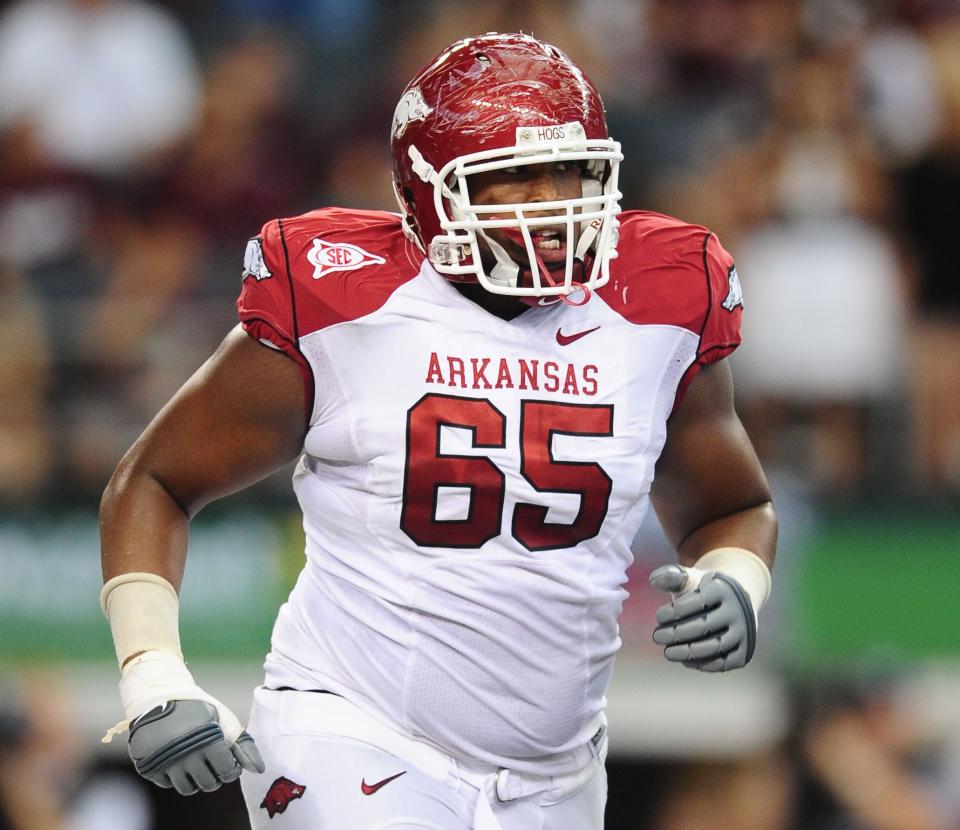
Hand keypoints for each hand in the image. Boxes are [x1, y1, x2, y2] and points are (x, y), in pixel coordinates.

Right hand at [114, 650, 263, 794]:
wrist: (162, 697)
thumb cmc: (200, 710)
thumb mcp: (226, 722)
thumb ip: (244, 747)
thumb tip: (259, 771)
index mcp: (208, 742)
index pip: (226, 772)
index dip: (231, 769)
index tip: (229, 761)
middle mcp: (185, 756)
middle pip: (208, 784)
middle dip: (215, 775)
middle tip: (213, 761)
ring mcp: (165, 763)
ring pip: (187, 789)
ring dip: (196, 779)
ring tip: (198, 762)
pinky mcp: (149, 766)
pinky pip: (167, 784)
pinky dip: (175, 776)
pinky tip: (179, 759)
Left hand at [649, 563, 756, 671]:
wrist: (734, 604)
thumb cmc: (704, 591)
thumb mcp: (691, 579)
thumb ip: (672, 577)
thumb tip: (654, 579)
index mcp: (723, 589)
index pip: (698, 601)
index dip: (675, 611)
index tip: (658, 616)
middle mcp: (737, 611)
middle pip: (705, 625)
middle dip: (676, 633)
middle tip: (657, 637)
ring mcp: (743, 633)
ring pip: (715, 646)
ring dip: (687, 652)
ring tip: (667, 652)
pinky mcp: (744, 652)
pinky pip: (723, 662)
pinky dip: (702, 664)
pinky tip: (684, 660)